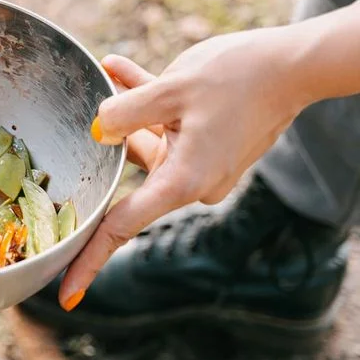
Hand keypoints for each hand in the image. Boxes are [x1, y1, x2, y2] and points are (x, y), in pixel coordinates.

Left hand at [58, 27, 313, 310]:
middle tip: (77, 115)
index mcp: (183, 181)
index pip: (122, 227)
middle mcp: (192, 182)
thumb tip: (98, 131)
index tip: (67, 293)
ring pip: (144, 140)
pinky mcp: (206, 145)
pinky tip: (118, 68)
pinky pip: (163, 126)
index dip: (90, 258)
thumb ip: (124, 112)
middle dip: (106, 138)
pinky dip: (144, 103)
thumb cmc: (235, 78)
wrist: (292, 65)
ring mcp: (200, 164)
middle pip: (129, 170)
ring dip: (126, 109)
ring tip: (110, 70)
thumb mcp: (170, 89)